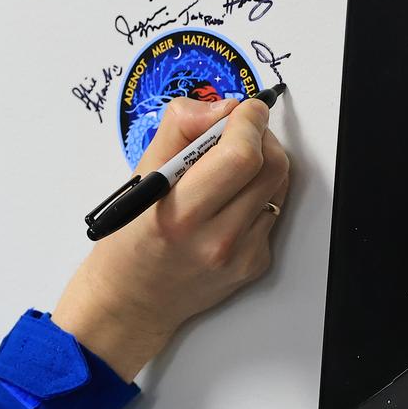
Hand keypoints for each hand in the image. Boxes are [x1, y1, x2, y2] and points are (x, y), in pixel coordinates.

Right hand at [52, 95, 291, 381]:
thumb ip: (180, 130)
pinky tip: (230, 202)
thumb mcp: (140, 177)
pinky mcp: (255, 265)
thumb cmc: (129, 238)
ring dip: (264, 163)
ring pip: (278, 187)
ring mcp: (240, 255)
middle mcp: (215, 239)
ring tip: (234, 165)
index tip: (245, 109)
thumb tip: (223, 107)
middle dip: (262, 137)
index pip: (241, 155)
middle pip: (272, 166)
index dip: (250, 121)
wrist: (132, 301)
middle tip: (241, 131)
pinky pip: (272, 213)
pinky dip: (258, 196)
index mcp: (180, 213)